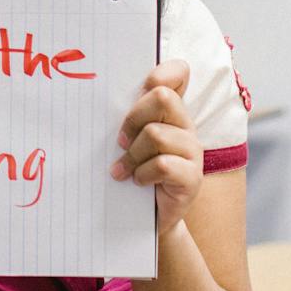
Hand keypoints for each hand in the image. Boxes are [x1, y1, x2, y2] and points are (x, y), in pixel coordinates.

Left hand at [112, 59, 201, 235]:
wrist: (150, 217)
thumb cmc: (136, 172)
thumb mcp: (129, 141)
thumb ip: (127, 118)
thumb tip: (97, 96)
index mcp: (172, 112)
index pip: (179, 73)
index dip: (162, 73)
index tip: (141, 89)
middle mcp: (186, 126)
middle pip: (163, 97)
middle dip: (133, 118)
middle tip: (120, 140)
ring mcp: (193, 152)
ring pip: (156, 134)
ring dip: (132, 154)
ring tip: (123, 170)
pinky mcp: (193, 178)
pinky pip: (163, 164)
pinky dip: (143, 173)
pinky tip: (137, 181)